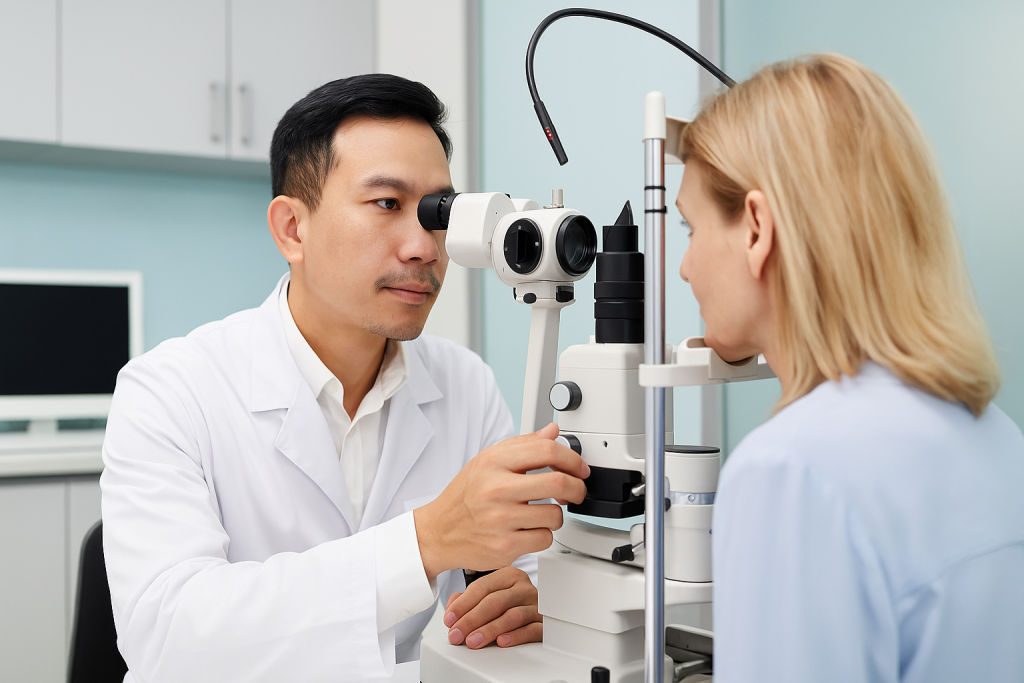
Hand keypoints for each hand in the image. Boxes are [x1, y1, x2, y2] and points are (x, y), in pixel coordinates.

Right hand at [414, 423, 588, 579]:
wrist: (439, 531)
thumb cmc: (465, 495)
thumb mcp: (487, 461)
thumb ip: (523, 445)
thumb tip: (553, 431)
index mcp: (494, 462)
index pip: (547, 451)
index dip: (572, 459)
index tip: (579, 468)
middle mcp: (496, 489)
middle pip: (558, 483)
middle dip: (577, 488)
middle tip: (576, 491)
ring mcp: (500, 520)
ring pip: (555, 515)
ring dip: (557, 515)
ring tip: (543, 512)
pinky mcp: (504, 546)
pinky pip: (544, 539)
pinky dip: (543, 535)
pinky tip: (529, 529)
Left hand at [443, 567, 540, 648]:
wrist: (539, 613)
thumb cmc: (509, 604)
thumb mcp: (487, 596)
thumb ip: (466, 599)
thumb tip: (452, 609)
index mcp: (509, 576)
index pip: (482, 587)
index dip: (463, 605)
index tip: (449, 620)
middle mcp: (524, 588)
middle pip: (495, 602)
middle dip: (472, 620)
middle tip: (457, 634)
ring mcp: (536, 606)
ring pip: (513, 616)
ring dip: (490, 630)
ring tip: (473, 641)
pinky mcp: (545, 624)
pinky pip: (532, 630)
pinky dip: (516, 636)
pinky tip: (502, 642)